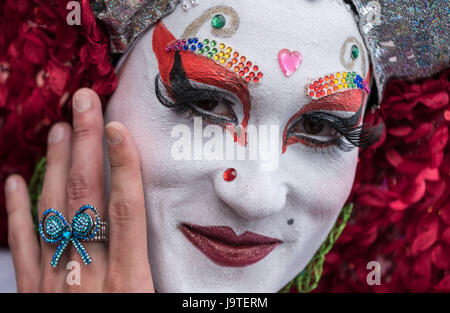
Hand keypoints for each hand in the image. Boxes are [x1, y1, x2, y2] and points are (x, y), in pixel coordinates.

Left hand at [4, 88, 153, 291]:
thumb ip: (168, 278)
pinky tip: (13, 183)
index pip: (126, 211)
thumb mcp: (158, 309)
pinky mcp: (33, 292)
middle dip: (86, 145)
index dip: (124, 166)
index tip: (118, 128)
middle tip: (84, 104)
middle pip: (86, 198)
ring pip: (53, 213)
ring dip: (56, 166)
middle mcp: (89, 275)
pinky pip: (22, 246)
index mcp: (128, 282)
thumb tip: (183, 247)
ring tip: (58, 129)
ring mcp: (55, 282)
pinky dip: (17, 212)